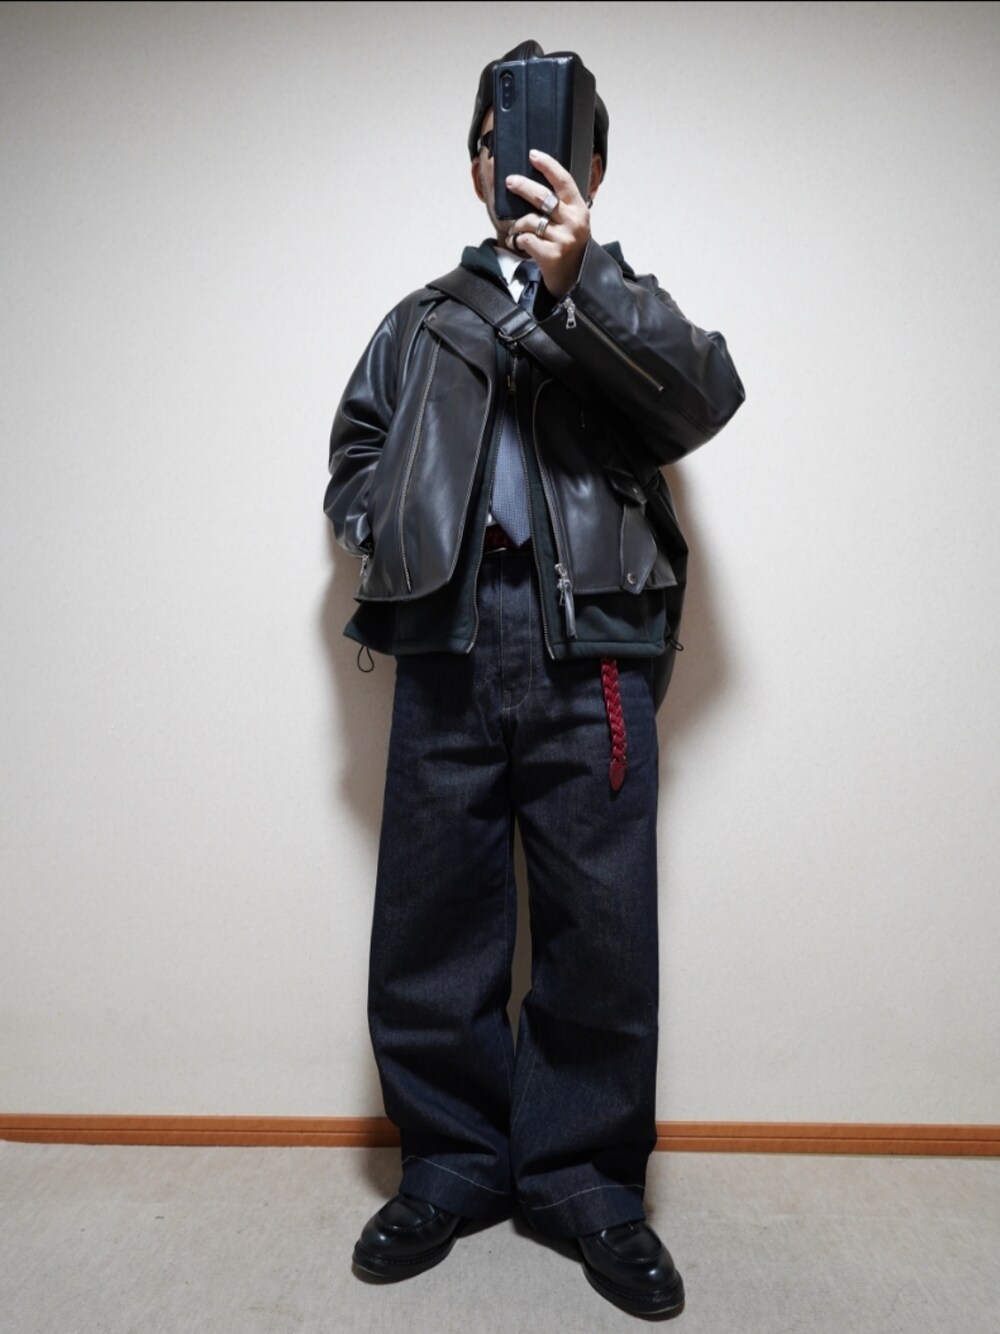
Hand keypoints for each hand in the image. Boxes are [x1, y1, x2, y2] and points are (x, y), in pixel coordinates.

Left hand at [504, 149, 590, 298]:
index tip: (533, 154)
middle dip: (522, 187)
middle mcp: (573, 222)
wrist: (575, 279)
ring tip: (517, 231)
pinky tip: (518, 243)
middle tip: (510, 182)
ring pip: (529, 221)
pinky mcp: (552, 255)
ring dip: (517, 225)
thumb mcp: (572, 221)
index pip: (563, 181)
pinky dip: (517, 240)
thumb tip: (532, 183)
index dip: (548, 165)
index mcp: (579, 209)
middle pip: (542, 197)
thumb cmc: (569, 246)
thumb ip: (560, 204)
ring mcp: (563, 239)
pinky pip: (525, 239)